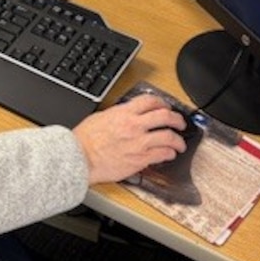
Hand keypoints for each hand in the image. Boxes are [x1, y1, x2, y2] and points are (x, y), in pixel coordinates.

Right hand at [72, 94, 188, 184]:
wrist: (80, 157)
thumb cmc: (85, 140)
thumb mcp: (102, 117)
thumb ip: (119, 114)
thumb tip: (128, 114)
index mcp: (124, 112)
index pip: (151, 101)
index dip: (162, 103)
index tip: (166, 107)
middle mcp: (134, 125)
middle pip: (165, 116)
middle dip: (177, 119)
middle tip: (180, 123)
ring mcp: (139, 143)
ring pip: (168, 137)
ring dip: (178, 140)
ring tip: (180, 144)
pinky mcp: (140, 159)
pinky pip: (162, 154)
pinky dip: (169, 154)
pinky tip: (169, 154)